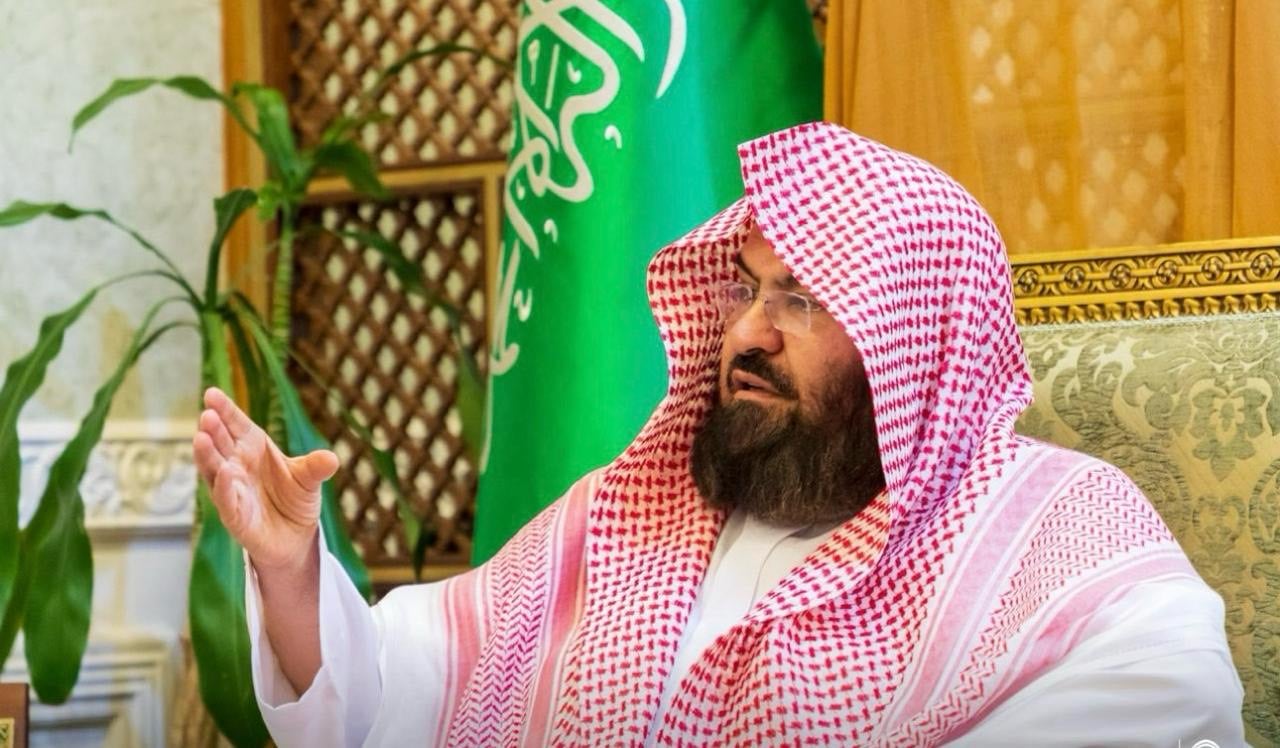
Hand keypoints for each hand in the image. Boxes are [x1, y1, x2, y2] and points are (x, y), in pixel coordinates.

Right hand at [192, 386, 337, 572]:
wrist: (295, 537)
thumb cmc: (295, 499)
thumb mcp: (309, 479)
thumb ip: (316, 467)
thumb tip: (331, 458)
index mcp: (253, 448)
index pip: (236, 424)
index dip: (224, 410)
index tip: (211, 393)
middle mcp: (237, 465)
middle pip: (221, 443)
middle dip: (213, 429)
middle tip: (207, 415)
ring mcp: (232, 490)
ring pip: (215, 469)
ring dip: (208, 455)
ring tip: (202, 438)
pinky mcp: (235, 516)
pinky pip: (226, 500)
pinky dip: (224, 488)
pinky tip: (224, 474)